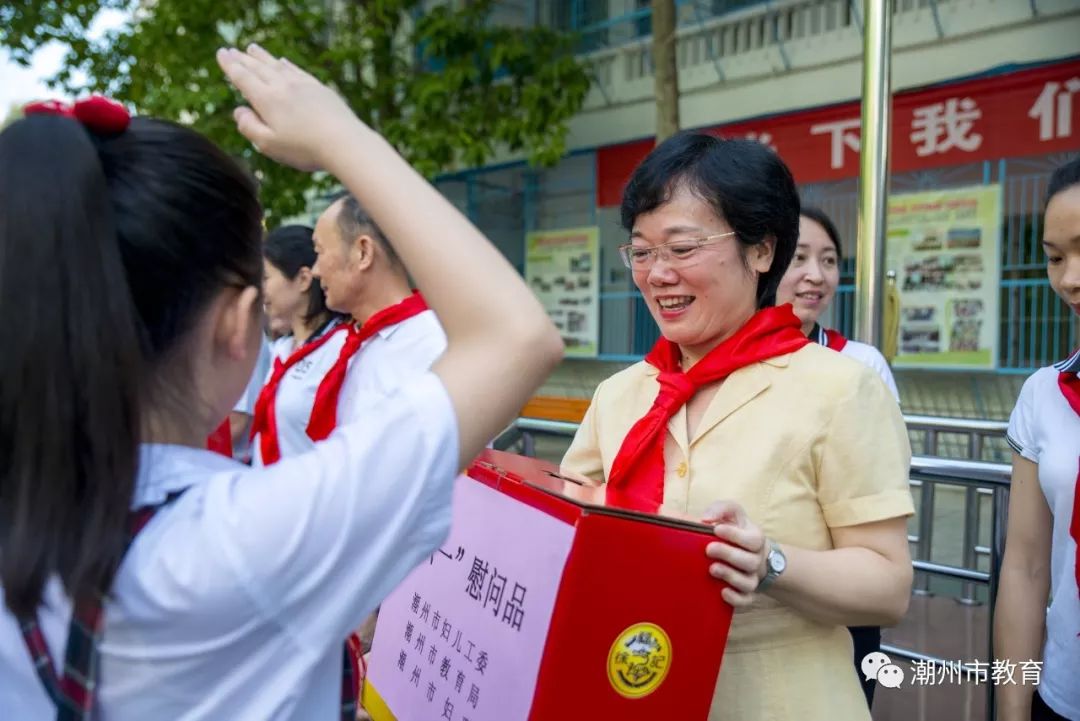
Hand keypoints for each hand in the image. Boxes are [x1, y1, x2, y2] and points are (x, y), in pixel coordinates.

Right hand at [215, 44, 365, 171]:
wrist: (344, 142)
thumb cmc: (305, 149)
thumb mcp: (268, 145)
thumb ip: (249, 127)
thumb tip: (239, 111)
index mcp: (267, 100)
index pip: (243, 78)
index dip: (230, 65)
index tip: (221, 54)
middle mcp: (283, 87)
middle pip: (258, 68)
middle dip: (242, 58)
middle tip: (231, 49)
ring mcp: (303, 85)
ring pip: (277, 66)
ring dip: (263, 57)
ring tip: (252, 48)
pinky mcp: (319, 89)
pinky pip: (297, 71)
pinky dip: (287, 64)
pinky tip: (283, 62)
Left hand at [702, 500, 767, 607]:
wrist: (749, 552)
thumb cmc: (736, 530)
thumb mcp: (732, 514)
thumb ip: (722, 508)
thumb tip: (706, 519)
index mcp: (756, 539)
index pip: (752, 539)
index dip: (734, 535)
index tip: (716, 529)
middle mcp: (756, 559)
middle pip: (750, 561)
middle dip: (728, 555)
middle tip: (709, 549)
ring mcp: (752, 577)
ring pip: (748, 582)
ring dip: (730, 576)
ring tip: (712, 569)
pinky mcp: (746, 593)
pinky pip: (746, 600)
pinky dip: (736, 599)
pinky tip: (722, 591)